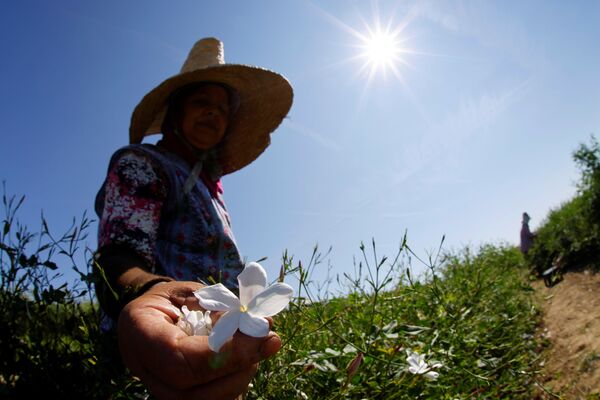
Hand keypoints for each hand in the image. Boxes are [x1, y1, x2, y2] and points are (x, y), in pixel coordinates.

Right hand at [118, 280, 281, 399]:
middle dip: (240, 367)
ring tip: (257, 345)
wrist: (149, 317)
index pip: (182, 360)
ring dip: (242, 375)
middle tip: (269, 340)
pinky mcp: (180, 398)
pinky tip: (248, 359)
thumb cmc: (171, 300)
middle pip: (194, 392)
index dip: (226, 353)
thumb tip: (258, 324)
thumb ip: (218, 308)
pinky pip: (215, 399)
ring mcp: (161, 390)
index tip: (262, 334)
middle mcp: (146, 371)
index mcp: (140, 335)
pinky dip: (236, 381)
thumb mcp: (190, 292)